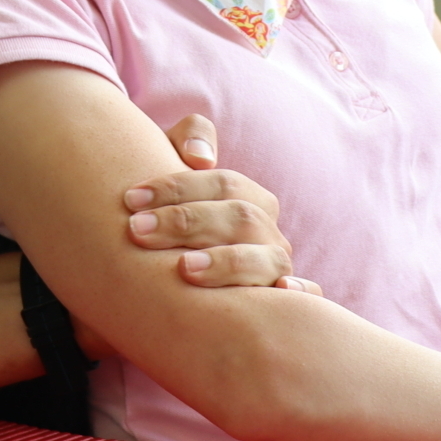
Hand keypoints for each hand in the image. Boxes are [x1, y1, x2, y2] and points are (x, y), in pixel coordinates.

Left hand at [121, 114, 321, 296]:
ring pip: (266, 259)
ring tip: (184, 268)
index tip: (130, 199)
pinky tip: (281, 290)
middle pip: (239, 218)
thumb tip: (202, 156)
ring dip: (227, 262)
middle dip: (187, 222)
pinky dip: (303, 291)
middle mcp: (267, 230)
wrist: (175, 265)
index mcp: (247, 196)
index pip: (221, 182)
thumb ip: (187, 139)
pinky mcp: (282, 301)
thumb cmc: (170, 213)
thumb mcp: (172, 163)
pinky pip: (309, 295)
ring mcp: (277, 265)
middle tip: (137, 230)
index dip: (176, 188)